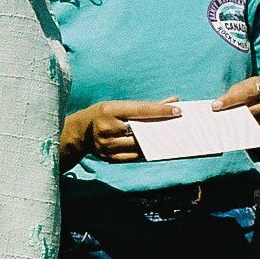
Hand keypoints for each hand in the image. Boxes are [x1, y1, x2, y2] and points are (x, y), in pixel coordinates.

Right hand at [61, 97, 180, 167]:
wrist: (80, 131)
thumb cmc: (105, 114)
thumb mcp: (119, 105)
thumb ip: (146, 105)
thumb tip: (174, 101)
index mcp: (109, 110)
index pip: (140, 110)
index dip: (160, 110)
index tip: (178, 110)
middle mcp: (106, 128)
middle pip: (140, 130)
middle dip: (160, 129)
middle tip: (178, 128)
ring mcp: (106, 145)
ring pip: (138, 146)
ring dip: (155, 143)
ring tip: (170, 139)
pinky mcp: (108, 158)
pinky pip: (133, 157)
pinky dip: (146, 153)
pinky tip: (157, 150)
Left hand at [213, 75, 259, 152]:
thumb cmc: (256, 94)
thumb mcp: (250, 87)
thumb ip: (236, 93)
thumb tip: (217, 106)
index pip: (247, 92)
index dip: (230, 99)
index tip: (215, 106)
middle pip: (249, 111)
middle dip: (231, 115)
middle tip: (214, 120)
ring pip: (250, 125)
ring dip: (233, 127)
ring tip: (217, 128)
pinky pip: (252, 134)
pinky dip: (239, 134)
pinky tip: (226, 134)